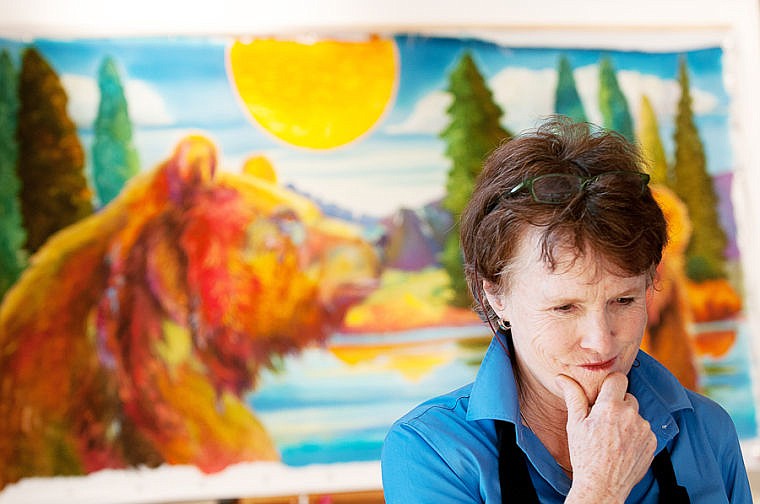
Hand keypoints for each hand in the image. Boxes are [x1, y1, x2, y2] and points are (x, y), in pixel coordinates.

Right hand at [557, 372, 655, 503]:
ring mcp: (644, 429)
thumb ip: (573, 396)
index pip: (618, 379)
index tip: (603, 393)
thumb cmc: (585, 455)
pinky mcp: (652, 443)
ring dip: (627, 421)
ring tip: (613, 438)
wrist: (602, 486)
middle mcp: (631, 415)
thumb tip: (562, 378)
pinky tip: (623, 447)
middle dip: (617, 405)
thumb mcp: (575, 424)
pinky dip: (635, 435)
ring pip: (636, 415)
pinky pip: (644, 430)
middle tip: (603, 421)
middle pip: (627, 397)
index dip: (610, 384)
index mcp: (610, 407)